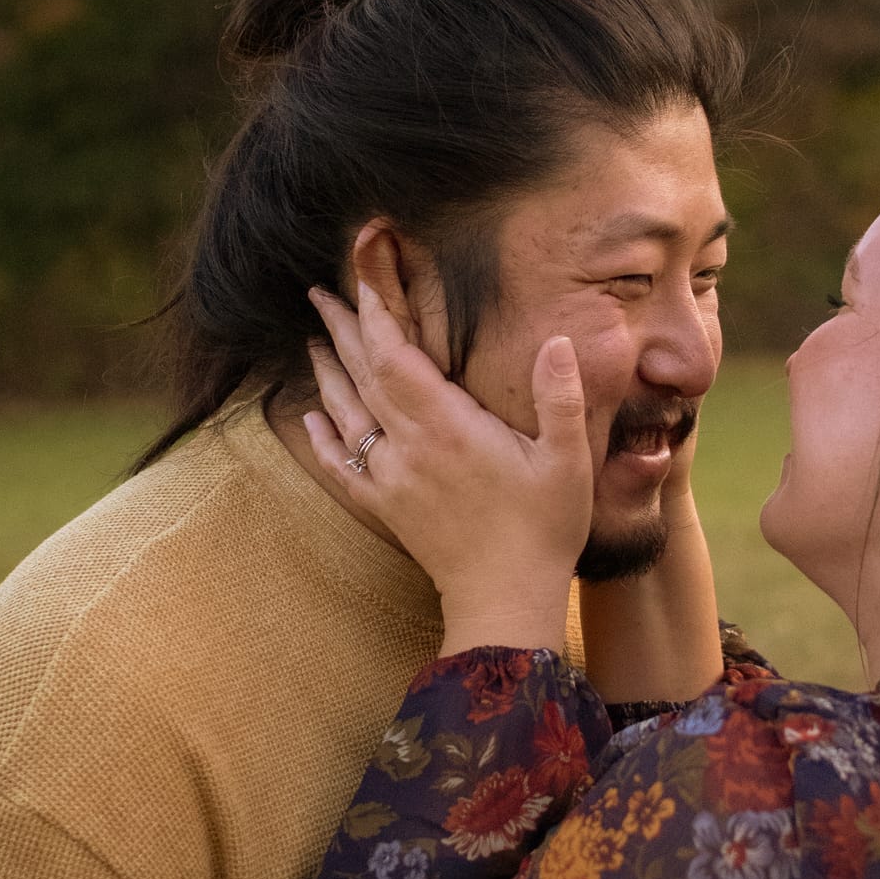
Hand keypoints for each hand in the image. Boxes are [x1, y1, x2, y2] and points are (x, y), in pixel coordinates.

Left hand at [304, 280, 592, 649]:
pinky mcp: (385, 508)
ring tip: (313, 340)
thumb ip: (560, 398)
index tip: (362, 277)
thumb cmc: (544, 529)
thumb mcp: (568, 461)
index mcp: (448, 428)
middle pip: (362, 376)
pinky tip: (311, 417)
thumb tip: (560, 340)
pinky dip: (322, 438)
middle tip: (320, 294)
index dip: (376, 314)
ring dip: (328, 373)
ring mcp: (391, 479)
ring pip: (346, 415)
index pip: (396, 357)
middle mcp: (409, 448)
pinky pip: (342, 466)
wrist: (506, 601)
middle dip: (341, 330)